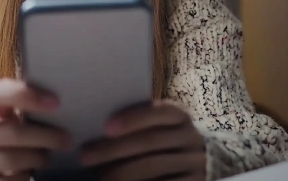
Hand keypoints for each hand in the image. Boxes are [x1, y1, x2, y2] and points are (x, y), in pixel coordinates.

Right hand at [0, 79, 71, 179]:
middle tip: (66, 140)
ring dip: (36, 159)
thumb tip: (44, 99)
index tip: (54, 102)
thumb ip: (8, 104)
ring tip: (48, 157)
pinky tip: (29, 173)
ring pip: (9, 161)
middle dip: (45, 136)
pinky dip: (23, 177)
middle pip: (9, 132)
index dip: (19, 94)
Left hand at [81, 100, 205, 180]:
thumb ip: (137, 125)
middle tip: (86, 156)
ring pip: (154, 166)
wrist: (202, 163)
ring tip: (99, 176)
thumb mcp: (159, 127)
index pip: (157, 113)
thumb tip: (96, 128)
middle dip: (114, 149)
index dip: (132, 119)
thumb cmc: (165, 141)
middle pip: (150, 141)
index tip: (106, 127)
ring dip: (122, 172)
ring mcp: (195, 163)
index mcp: (179, 116)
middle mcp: (191, 137)